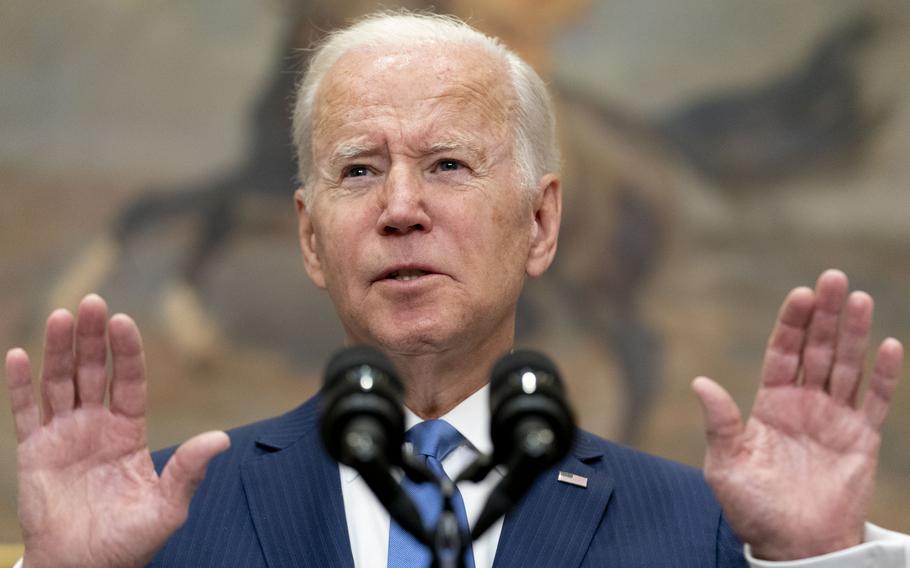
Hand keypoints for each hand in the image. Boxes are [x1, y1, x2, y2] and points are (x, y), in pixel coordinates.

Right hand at [5, 294, 229, 567]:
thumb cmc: (129, 541)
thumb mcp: (166, 507)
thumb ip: (187, 471)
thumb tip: (222, 439)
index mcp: (129, 432)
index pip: (130, 381)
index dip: (127, 352)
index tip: (123, 321)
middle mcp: (96, 425)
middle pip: (93, 371)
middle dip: (92, 338)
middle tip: (92, 302)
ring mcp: (64, 435)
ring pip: (60, 382)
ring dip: (59, 349)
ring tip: (62, 316)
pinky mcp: (34, 451)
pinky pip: (25, 411)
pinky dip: (19, 384)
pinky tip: (17, 354)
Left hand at [692, 269, 902, 560]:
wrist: (794, 545)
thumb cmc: (753, 507)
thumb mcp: (726, 465)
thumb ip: (720, 423)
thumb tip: (700, 383)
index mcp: (770, 404)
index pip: (782, 353)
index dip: (790, 324)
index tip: (800, 294)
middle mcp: (803, 404)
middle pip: (816, 349)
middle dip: (824, 315)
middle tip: (832, 278)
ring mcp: (834, 419)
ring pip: (847, 366)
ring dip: (853, 333)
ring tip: (858, 298)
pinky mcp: (862, 439)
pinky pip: (876, 402)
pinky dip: (884, 376)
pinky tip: (889, 346)